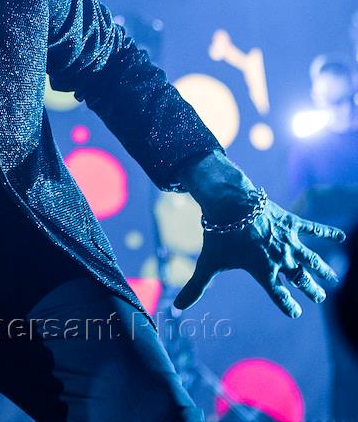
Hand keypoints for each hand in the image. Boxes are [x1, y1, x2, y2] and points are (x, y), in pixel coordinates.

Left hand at [174, 198, 345, 317]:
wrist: (230, 203)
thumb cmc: (220, 235)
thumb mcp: (208, 264)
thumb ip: (195, 288)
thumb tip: (176, 308)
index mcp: (264, 272)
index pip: (279, 296)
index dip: (288, 306)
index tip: (295, 313)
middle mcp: (281, 259)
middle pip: (301, 279)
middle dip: (311, 289)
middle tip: (321, 297)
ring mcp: (288, 240)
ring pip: (311, 259)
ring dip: (322, 269)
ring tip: (332, 277)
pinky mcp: (291, 222)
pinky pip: (312, 228)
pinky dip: (327, 231)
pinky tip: (340, 235)